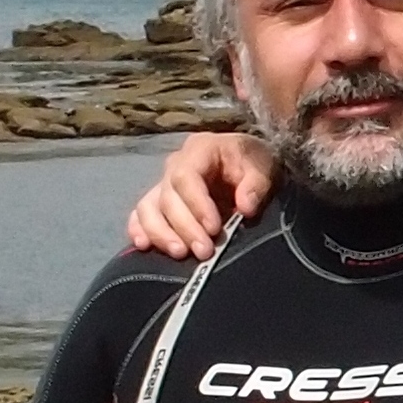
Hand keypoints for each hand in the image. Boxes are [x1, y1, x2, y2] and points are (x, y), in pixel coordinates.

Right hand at [127, 132, 275, 258]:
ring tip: (180, 253)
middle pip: (167, 196)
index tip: (213, 228)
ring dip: (160, 233)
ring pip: (148, 207)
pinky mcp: (158, 202)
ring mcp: (163, 183)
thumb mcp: (263, 166)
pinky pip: (140, 215)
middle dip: (184, 227)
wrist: (245, 164)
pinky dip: (139, 230)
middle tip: (204, 251)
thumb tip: (245, 207)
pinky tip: (144, 246)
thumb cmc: (252, 162)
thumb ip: (256, 184)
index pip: (186, 176)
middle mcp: (175, 165)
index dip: (196, 204)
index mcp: (200, 149)